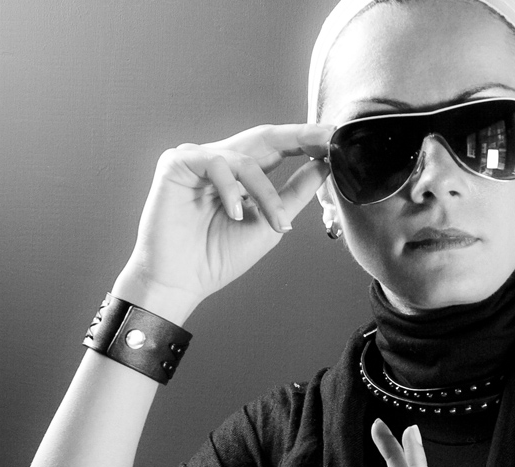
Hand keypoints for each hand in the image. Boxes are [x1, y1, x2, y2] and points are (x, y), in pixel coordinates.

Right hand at [112, 123, 332, 320]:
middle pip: (265, 137)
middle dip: (300, 137)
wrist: (180, 281)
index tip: (338, 141)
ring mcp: (198, 159)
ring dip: (267, 193)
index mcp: (242, 175)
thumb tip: (324, 165)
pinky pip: (216, 163)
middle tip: (329, 139)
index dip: (307, 143)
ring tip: (276, 224)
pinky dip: (232, 189)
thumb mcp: (270, 223)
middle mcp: (221, 161)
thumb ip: (295, 193)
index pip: (278, 149)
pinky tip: (235, 214)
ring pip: (245, 159)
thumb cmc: (218, 257)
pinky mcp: (176, 163)